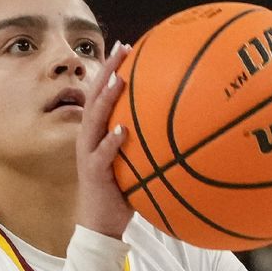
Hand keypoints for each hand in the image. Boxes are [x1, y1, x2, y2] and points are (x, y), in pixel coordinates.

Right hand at [76, 41, 133, 238]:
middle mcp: (89, 136)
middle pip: (94, 96)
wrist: (100, 224)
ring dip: (105, 99)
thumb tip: (181, 126)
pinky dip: (112, 141)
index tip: (126, 46)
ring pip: (94, 119)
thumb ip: (148, 142)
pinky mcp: (93, 172)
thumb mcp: (135, 161)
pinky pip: (102, 154)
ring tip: (118, 80)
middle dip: (107, 70)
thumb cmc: (121, 191)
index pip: (102, 92)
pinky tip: (122, 130)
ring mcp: (89, 153)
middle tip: (121, 48)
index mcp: (98, 131)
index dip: (111, 68)